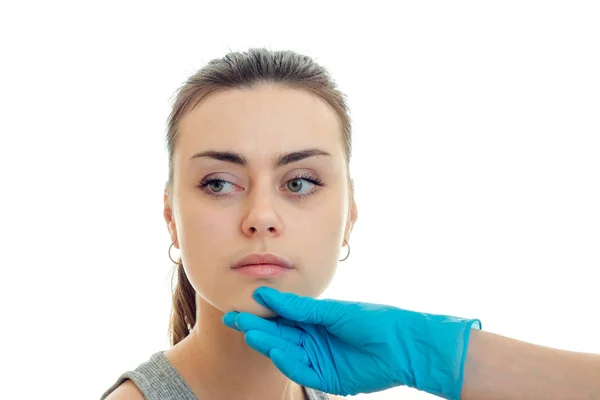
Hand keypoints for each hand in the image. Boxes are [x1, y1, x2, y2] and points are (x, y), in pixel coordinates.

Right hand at [222, 287, 480, 398]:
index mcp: (315, 322)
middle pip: (280, 336)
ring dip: (270, 344)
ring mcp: (320, 360)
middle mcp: (314, 341)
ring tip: (251, 334)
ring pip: (288, 353)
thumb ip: (300, 308)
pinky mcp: (328, 379)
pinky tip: (276, 350)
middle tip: (233, 321)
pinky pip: (303, 372)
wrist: (403, 344)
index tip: (239, 308)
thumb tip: (267, 294)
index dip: (260, 314)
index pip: (281, 319)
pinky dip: (288, 362)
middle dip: (257, 328)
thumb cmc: (372, 320)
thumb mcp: (332, 311)